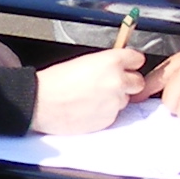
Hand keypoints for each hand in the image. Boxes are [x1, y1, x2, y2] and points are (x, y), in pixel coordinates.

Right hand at [31, 45, 145, 133]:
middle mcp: (117, 82)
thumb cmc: (55, 82)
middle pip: (138, 82)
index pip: (137, 59)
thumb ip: (106, 64)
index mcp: (111, 62)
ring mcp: (115, 102)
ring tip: (93, 97)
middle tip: (111, 84)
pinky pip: (115, 114)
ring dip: (115, 98)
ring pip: (126, 100)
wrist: (41, 103)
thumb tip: (117, 68)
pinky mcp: (109, 119)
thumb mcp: (84, 61)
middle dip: (128, 83)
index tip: (128, 66)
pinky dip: (105, 112)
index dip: (130, 63)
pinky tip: (89, 108)